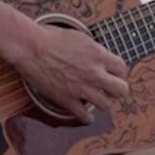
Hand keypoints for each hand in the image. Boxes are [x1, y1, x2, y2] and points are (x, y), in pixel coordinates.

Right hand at [9, 22, 128, 120]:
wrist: (32, 48)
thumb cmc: (53, 39)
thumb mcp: (81, 38)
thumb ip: (96, 51)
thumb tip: (103, 59)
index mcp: (98, 55)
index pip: (122, 68)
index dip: (119, 72)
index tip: (113, 74)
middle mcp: (94, 73)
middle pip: (121, 90)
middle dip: (117, 90)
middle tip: (109, 89)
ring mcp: (81, 88)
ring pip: (106, 105)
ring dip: (102, 102)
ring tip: (96, 99)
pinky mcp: (67, 99)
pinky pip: (85, 116)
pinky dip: (87, 116)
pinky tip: (84, 112)